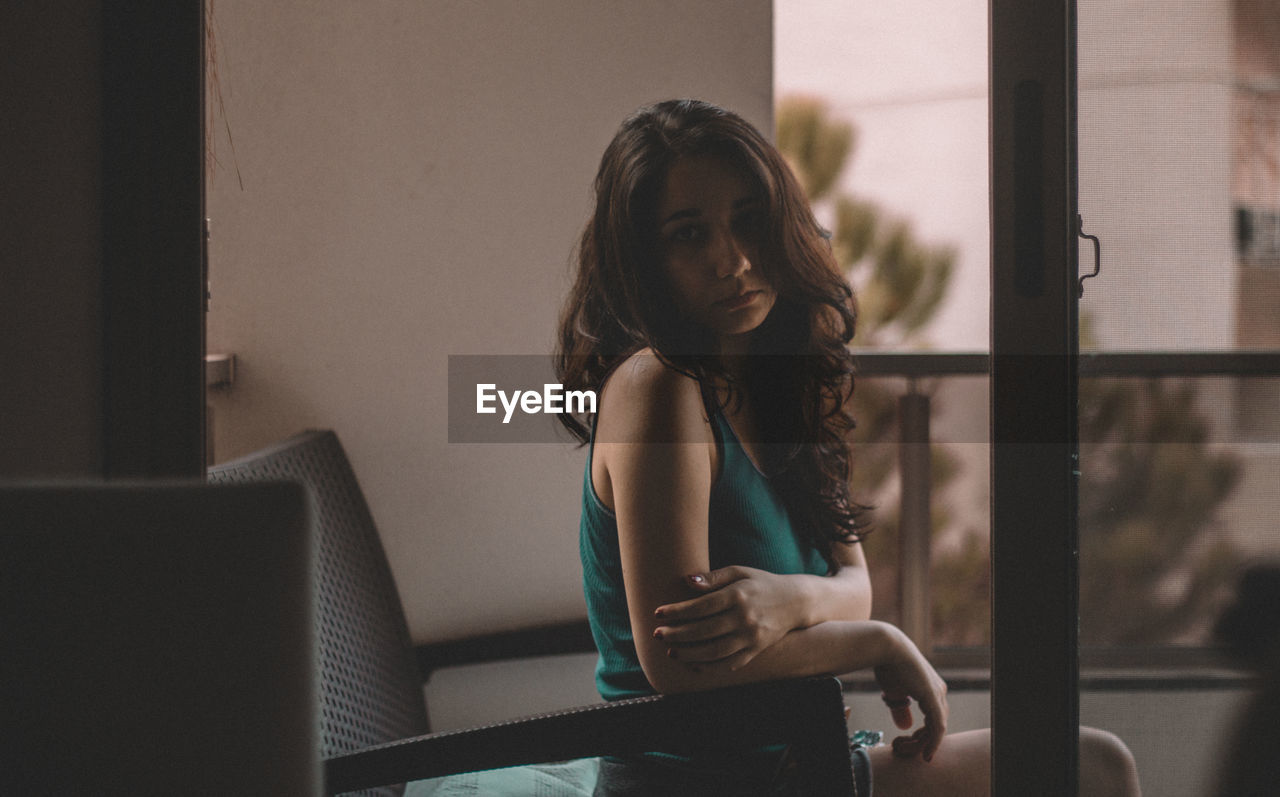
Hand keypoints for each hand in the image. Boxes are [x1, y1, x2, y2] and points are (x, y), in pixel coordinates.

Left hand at [652, 566, 800, 670]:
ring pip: (715, 651)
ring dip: (690, 654)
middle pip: (704, 630)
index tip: (658, 613)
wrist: (795, 602)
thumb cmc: (760, 583)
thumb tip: (686, 581)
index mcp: (738, 595)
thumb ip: (713, 577)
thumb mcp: (739, 572)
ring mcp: (752, 636)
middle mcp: (745, 617)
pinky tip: (693, 664)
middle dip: (677, 634)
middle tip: (658, 634)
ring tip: (671, 652)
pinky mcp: (756, 650)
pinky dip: (710, 667)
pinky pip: (730, 663)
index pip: (702, 606)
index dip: (677, 611)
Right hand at [872, 628, 948, 762]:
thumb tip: (905, 725)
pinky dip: (933, 743)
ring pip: (938, 729)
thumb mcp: (894, 691)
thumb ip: (901, 708)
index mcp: (931, 688)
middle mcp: (939, 690)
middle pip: (937, 724)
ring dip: (925, 744)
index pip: (933, 717)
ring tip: (908, 750)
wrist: (886, 646)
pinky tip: (926, 753)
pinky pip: (938, 727)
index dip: (924, 733)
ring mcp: (938, 694)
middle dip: (924, 740)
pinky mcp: (933, 698)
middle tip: (906, 748)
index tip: (909, 742)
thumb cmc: (887, 664)